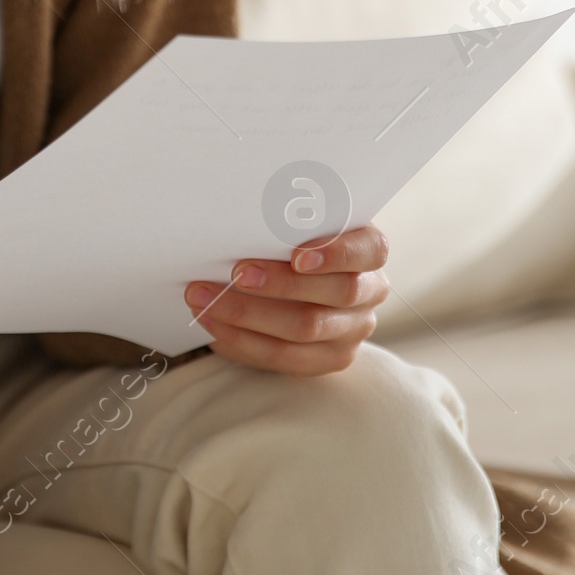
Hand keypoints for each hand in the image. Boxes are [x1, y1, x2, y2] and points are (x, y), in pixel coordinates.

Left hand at [183, 225, 389, 376]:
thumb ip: (289, 218)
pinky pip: (284, 358)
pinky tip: (213, 326)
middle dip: (281, 284)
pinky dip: (243, 341)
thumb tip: (247, 216)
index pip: (369, 250)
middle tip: (236, 273)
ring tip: (204, 298)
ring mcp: (352, 330)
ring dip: (248, 314)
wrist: (298, 277)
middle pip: (335, 293)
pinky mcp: (329, 359)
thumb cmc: (294, 237)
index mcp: (370, 250)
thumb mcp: (302, 220)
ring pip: (305, 330)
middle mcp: (370, 292)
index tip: (297, 256)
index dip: (336, 254)